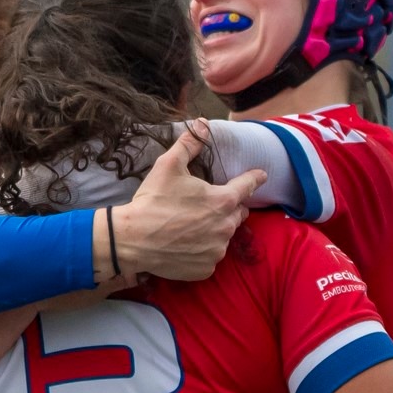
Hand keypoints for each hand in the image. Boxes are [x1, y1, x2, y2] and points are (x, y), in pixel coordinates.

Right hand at [109, 122, 262, 280]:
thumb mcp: (168, 166)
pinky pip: (211, 256)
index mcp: (223, 200)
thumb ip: (190, 144)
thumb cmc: (152, 201)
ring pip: (224, 235)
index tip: (261, 175)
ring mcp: (217, 250)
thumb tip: (202, 124)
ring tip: (191, 226)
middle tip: (206, 205)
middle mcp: (226, 227)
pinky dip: (202, 250)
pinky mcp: (206, 268)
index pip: (248, 186)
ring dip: (215, 229)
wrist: (131, 239)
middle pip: (237, 213)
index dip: (254, 178)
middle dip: (227, 207)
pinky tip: (185, 244)